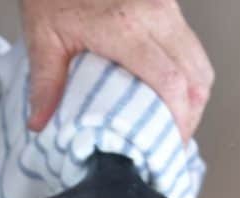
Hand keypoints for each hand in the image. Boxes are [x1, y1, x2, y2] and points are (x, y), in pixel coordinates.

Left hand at [20, 0, 212, 141]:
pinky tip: (170, 88)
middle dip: (193, 112)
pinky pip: (189, 43)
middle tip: (175, 136)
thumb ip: (45, 82)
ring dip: (194, 92)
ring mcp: (165, 4)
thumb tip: (40, 122)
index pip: (171, 82)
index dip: (180, 118)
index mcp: (125, 26)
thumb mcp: (42, 34)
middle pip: (197, 74)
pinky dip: (187, 71)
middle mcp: (154, 12)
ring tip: (175, 117)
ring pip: (200, 58)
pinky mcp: (167, 0)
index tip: (171, 141)